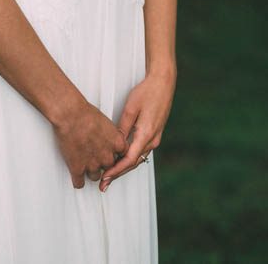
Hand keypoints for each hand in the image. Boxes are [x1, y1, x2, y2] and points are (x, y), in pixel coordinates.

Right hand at [52, 100, 128, 188]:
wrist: (70, 114)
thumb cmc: (85, 113)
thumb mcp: (106, 121)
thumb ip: (109, 134)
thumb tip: (106, 136)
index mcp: (116, 143)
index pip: (123, 156)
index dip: (114, 154)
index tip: (110, 153)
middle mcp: (107, 157)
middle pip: (109, 167)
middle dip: (102, 162)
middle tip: (94, 155)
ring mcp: (92, 164)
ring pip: (95, 176)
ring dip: (90, 171)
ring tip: (84, 163)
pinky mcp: (77, 169)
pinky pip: (79, 183)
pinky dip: (78, 180)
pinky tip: (76, 176)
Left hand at [99, 68, 175, 192]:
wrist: (163, 83)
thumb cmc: (146, 92)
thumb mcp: (131, 108)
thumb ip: (123, 127)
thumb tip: (114, 144)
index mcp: (146, 134)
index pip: (129, 159)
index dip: (116, 170)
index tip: (104, 177)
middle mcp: (153, 139)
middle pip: (133, 163)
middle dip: (118, 174)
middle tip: (103, 184)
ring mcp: (155, 137)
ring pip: (138, 158)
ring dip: (124, 167)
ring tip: (109, 175)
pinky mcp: (154, 133)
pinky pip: (141, 151)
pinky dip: (130, 158)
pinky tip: (119, 159)